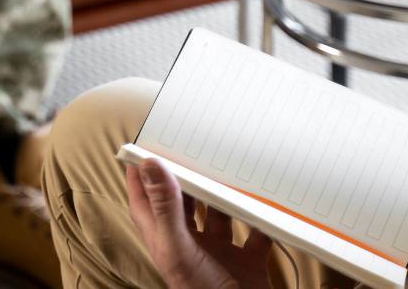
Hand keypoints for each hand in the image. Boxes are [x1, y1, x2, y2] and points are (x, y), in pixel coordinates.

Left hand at [126, 159, 271, 288]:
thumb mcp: (180, 249)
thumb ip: (166, 208)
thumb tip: (150, 165)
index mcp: (165, 240)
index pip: (144, 200)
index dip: (141, 174)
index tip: (145, 147)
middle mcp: (190, 245)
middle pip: (183, 204)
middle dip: (189, 177)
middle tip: (194, 149)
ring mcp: (219, 253)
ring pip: (220, 215)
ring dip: (227, 196)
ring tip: (231, 169)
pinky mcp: (247, 262)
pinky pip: (255, 234)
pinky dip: (262, 219)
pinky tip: (265, 203)